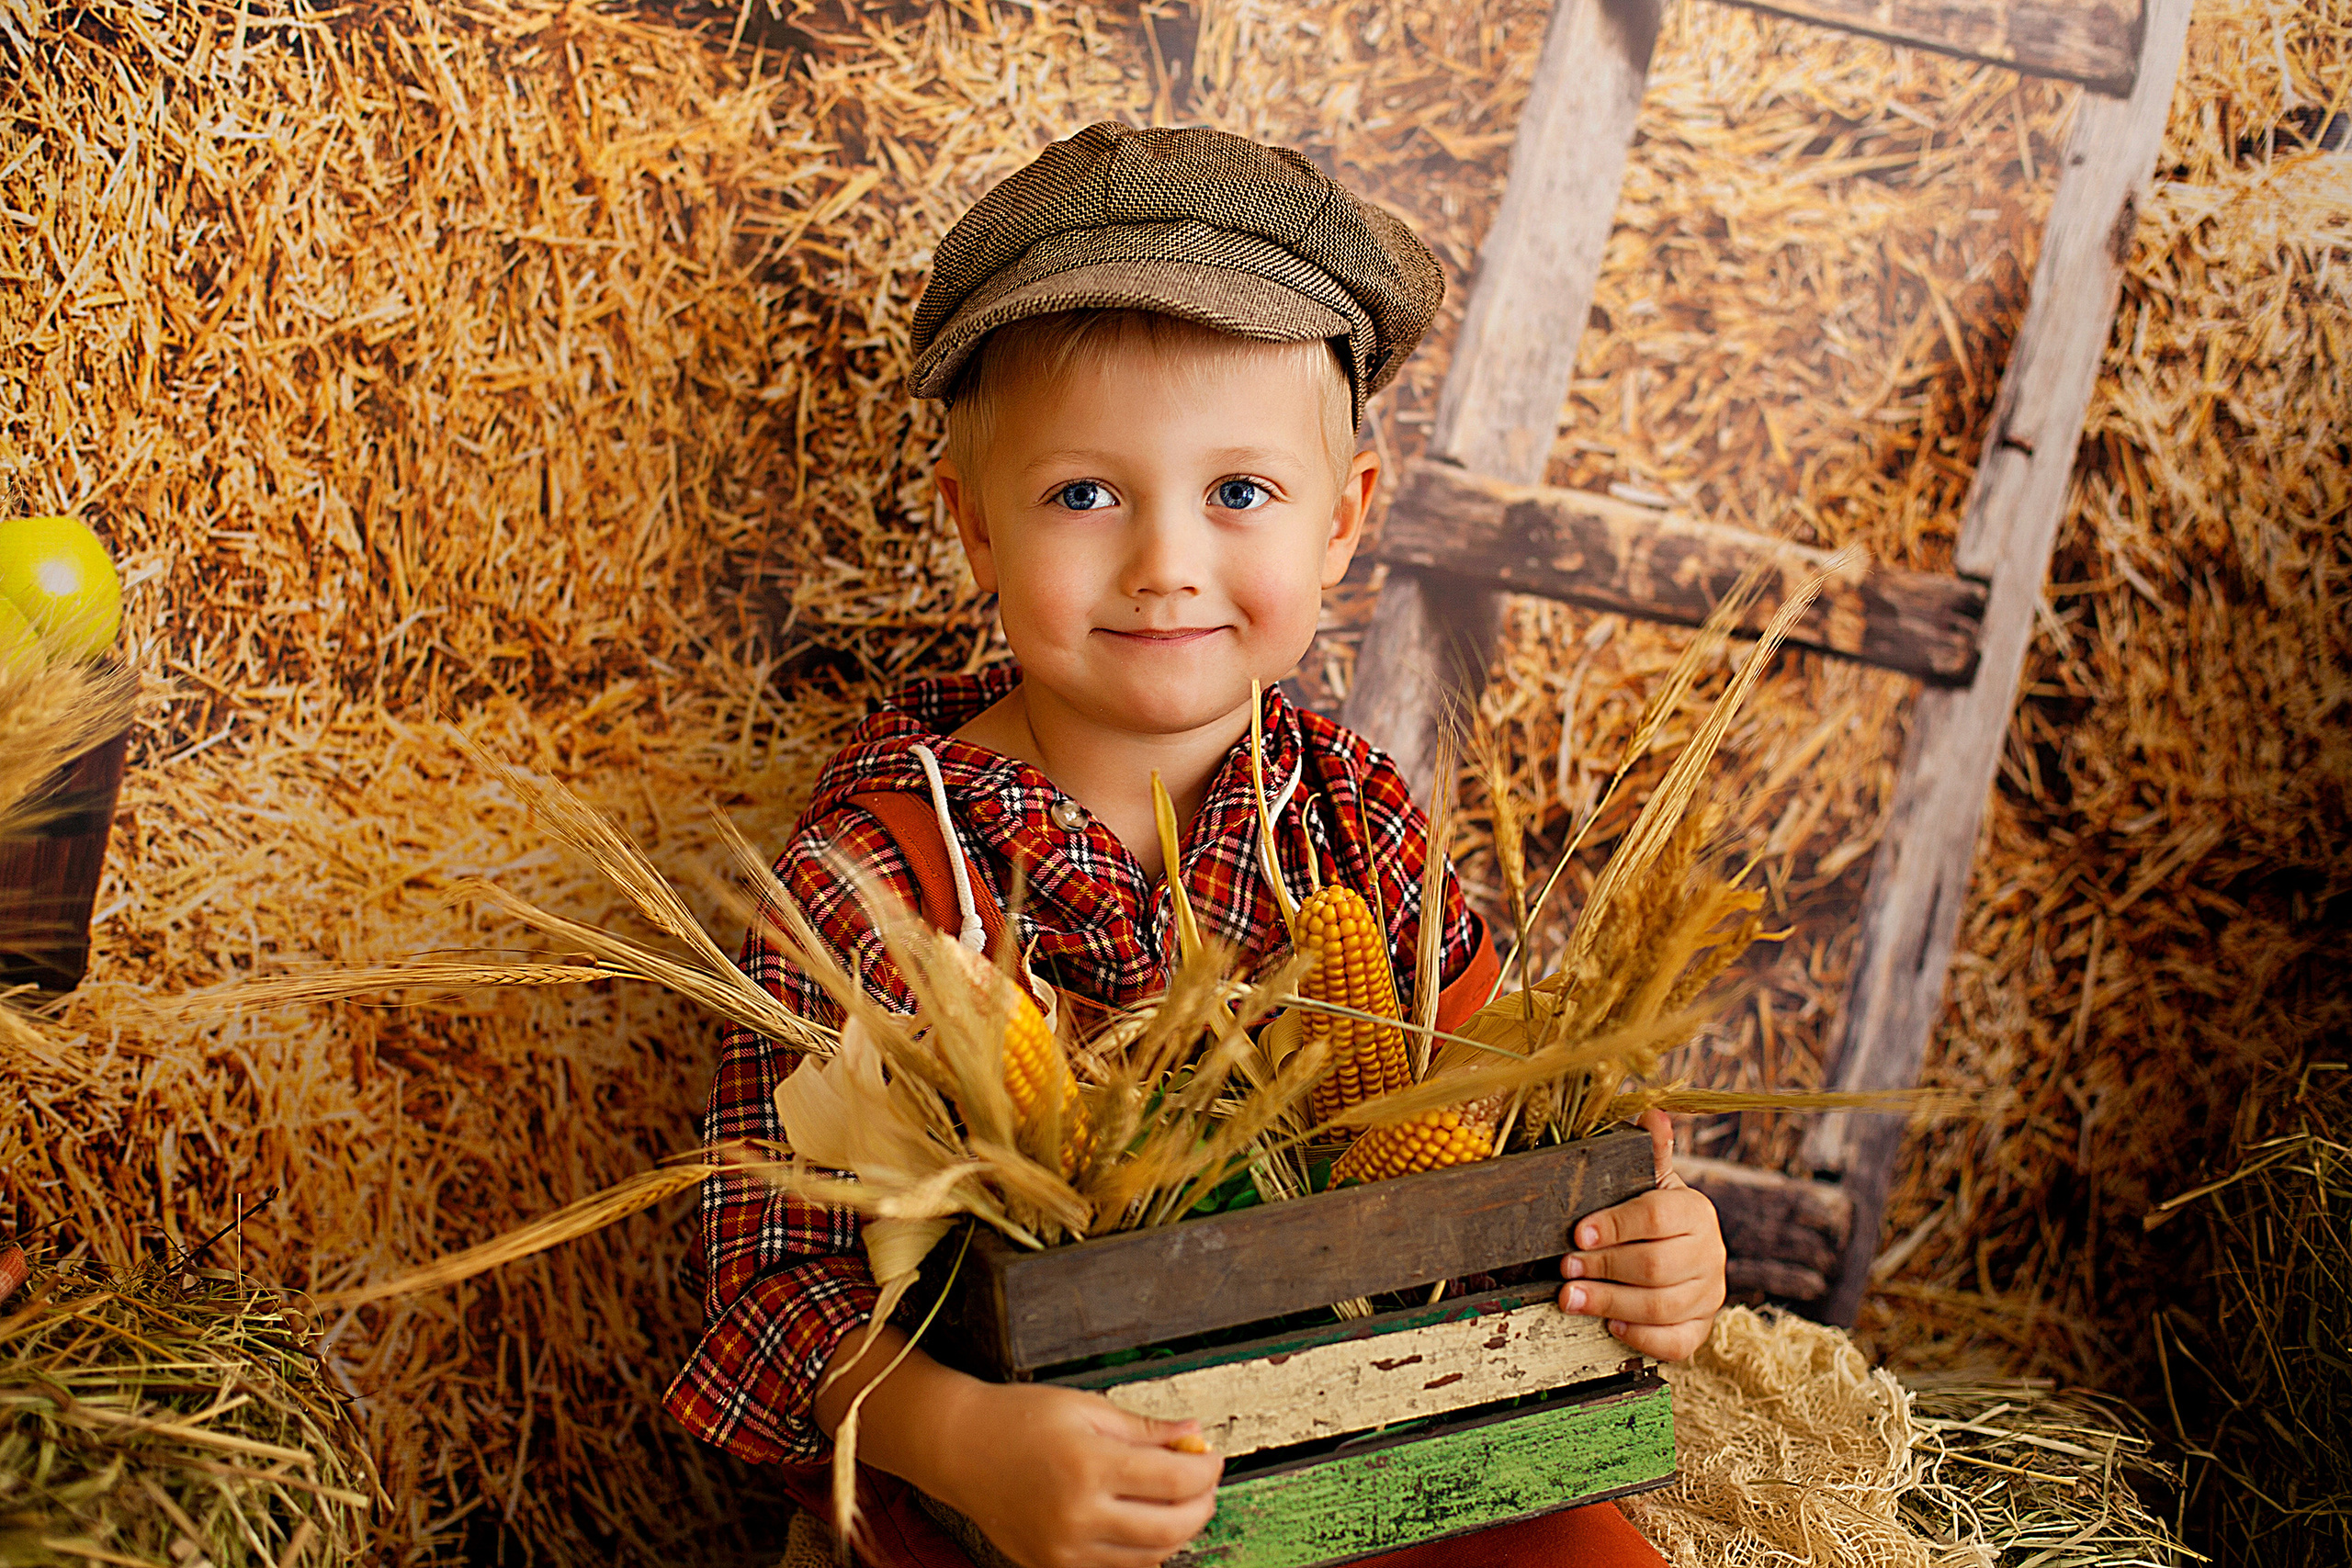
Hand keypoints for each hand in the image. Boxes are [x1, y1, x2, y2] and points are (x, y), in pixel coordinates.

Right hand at [933, 1381, 1221, 1567]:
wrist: (958, 1448)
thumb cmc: (1016, 1420)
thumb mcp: (1085, 1408)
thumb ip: (1144, 1429)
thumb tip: (1192, 1436)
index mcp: (1088, 1467)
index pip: (1175, 1481)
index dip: (1206, 1470)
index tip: (1213, 1457)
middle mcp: (1077, 1516)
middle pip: (1171, 1527)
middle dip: (1201, 1505)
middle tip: (1204, 1481)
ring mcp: (1064, 1549)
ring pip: (1149, 1556)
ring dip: (1176, 1531)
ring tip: (1177, 1500)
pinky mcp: (1052, 1565)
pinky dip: (1142, 1551)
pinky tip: (1143, 1522)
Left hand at [1558, 1109, 1725, 1360]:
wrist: (1680, 1253)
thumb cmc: (1652, 1215)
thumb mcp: (1650, 1180)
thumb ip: (1650, 1152)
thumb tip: (1652, 1112)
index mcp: (1696, 1211)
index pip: (1657, 1216)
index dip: (1615, 1225)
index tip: (1578, 1233)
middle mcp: (1711, 1254)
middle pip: (1655, 1265)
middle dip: (1603, 1267)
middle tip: (1565, 1267)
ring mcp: (1710, 1294)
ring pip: (1661, 1305)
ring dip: (1609, 1302)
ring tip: (1570, 1297)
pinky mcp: (1701, 1327)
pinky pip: (1677, 1342)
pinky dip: (1642, 1336)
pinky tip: (1611, 1324)